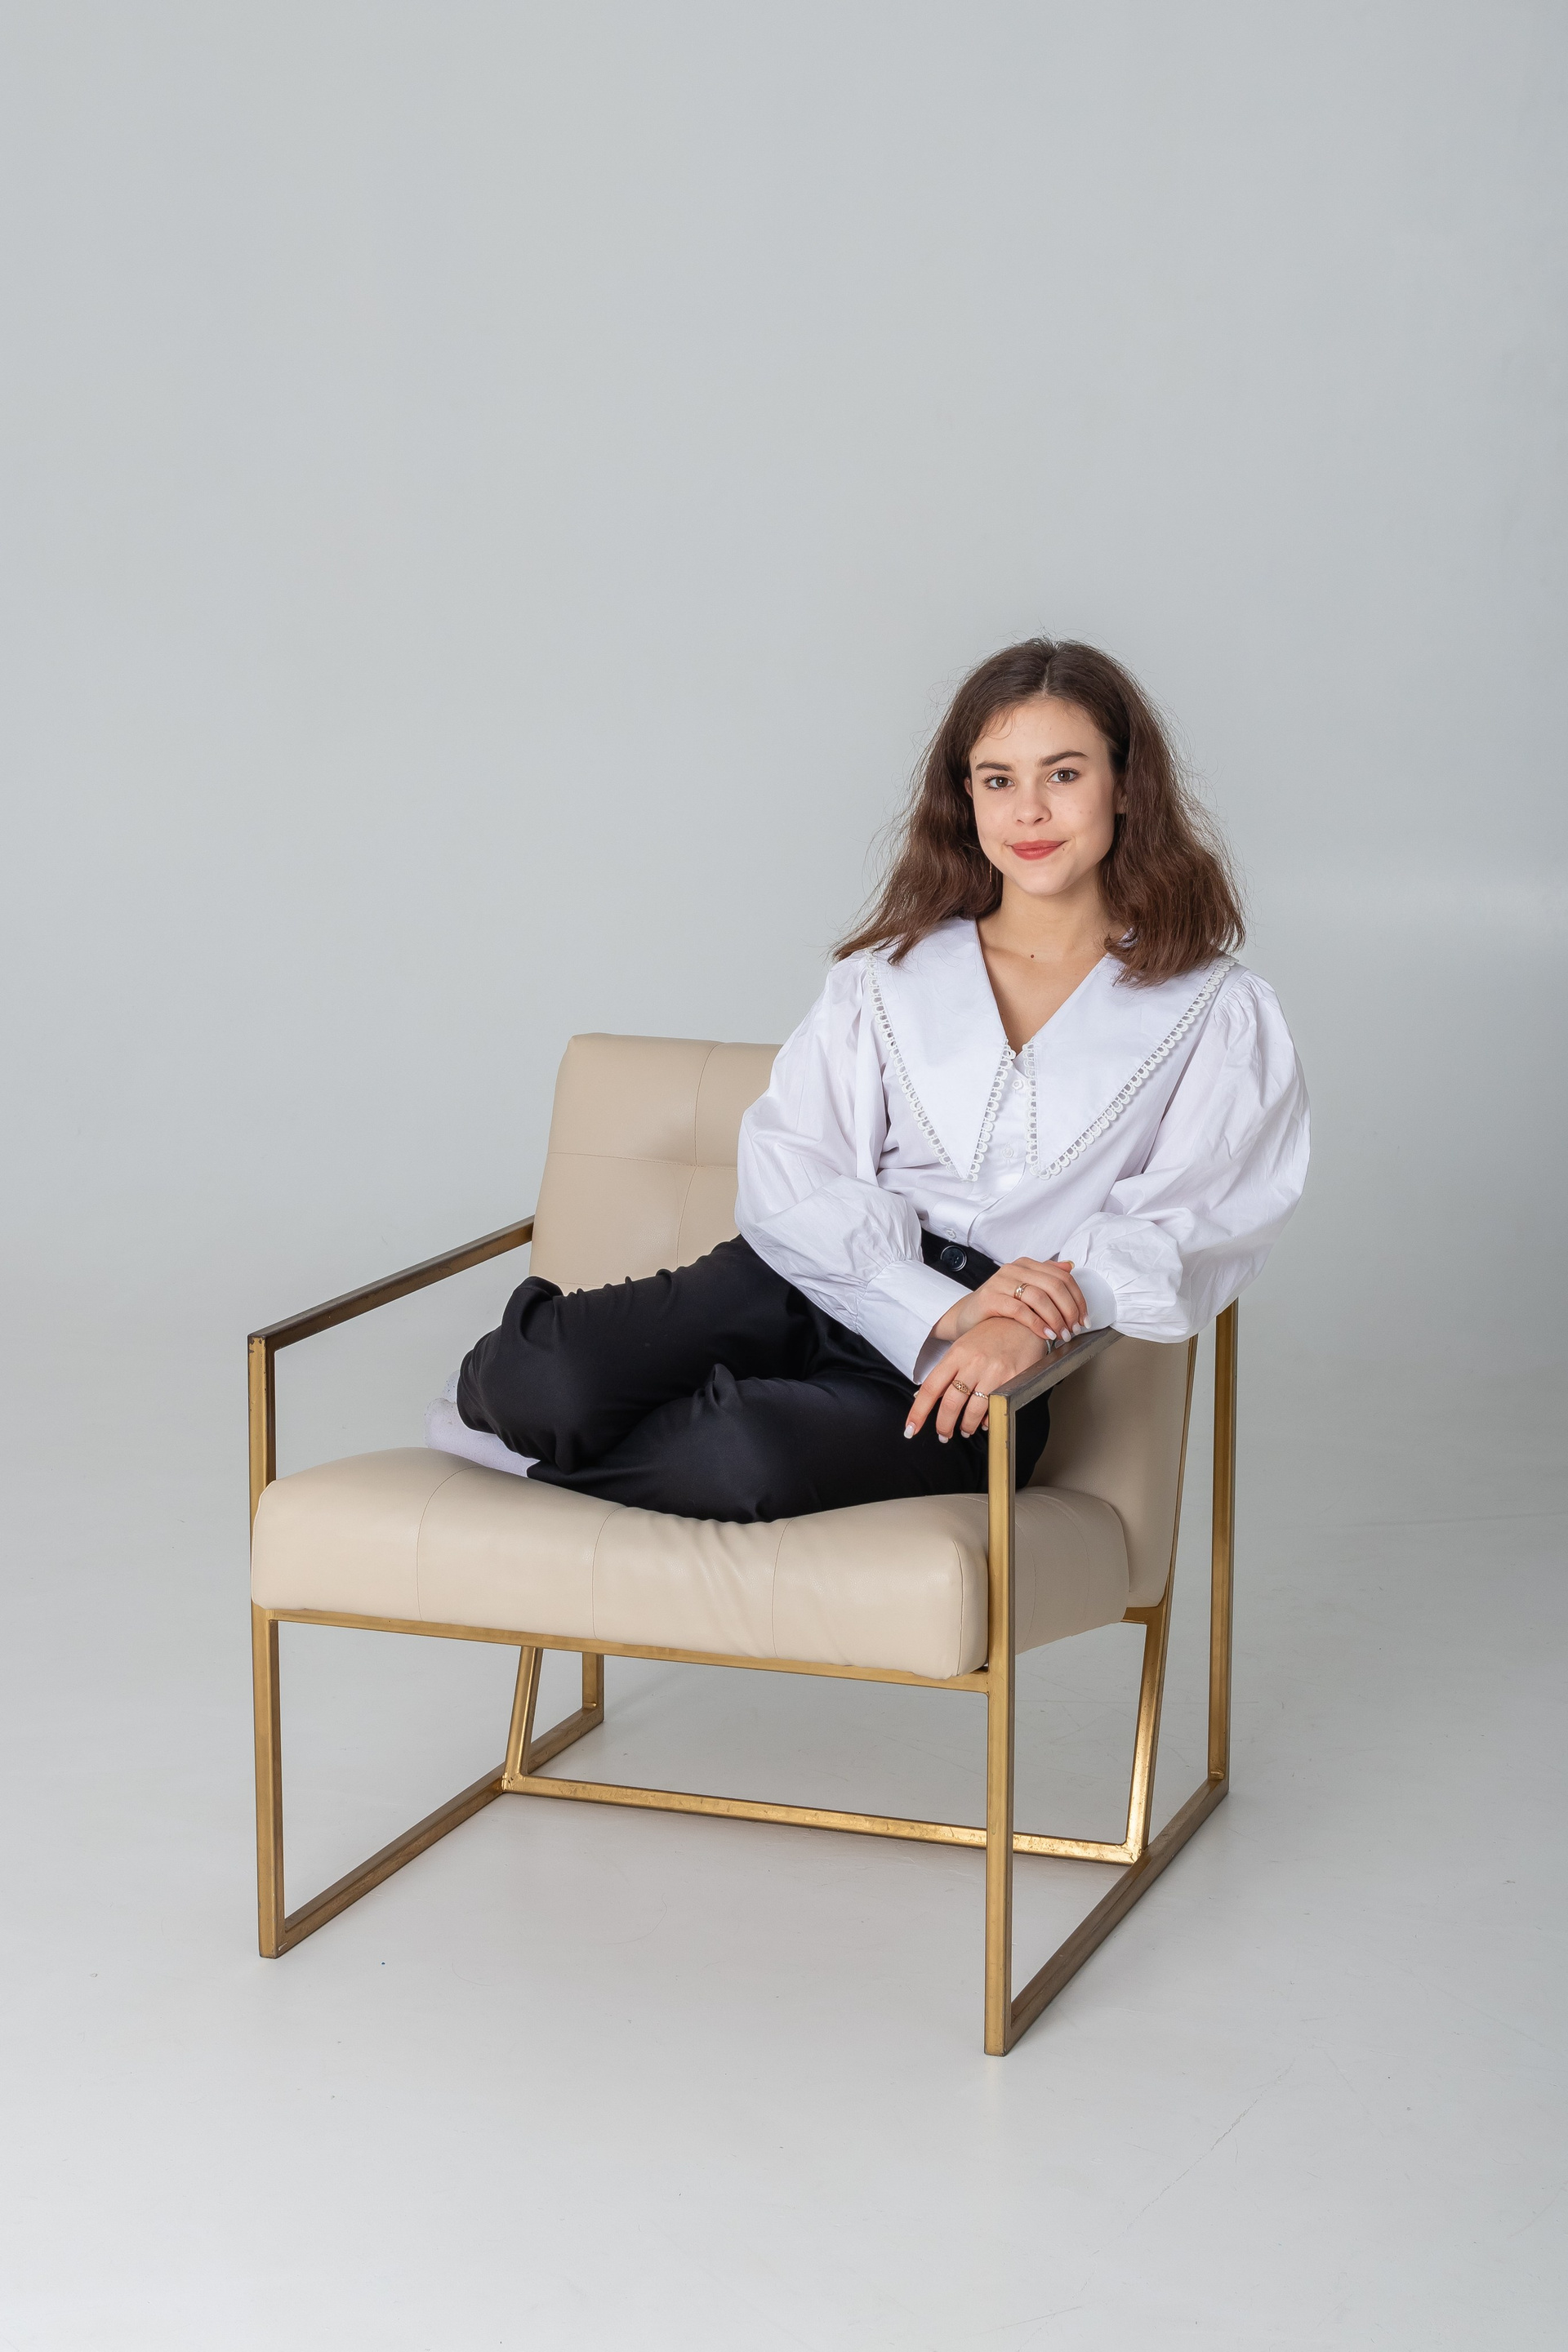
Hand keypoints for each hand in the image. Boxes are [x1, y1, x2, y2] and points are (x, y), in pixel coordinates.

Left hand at [904, 1316, 1050, 1444]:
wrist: (1024, 1322)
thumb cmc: (992, 1335)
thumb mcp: (964, 1347)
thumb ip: (948, 1372)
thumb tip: (926, 1397)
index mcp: (956, 1354)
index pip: (931, 1388)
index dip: (918, 1412)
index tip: (910, 1429)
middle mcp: (973, 1363)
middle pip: (950, 1404)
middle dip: (943, 1426)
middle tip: (943, 1435)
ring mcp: (994, 1372)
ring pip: (973, 1411)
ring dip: (966, 1427)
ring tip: (965, 1430)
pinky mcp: (1013, 1379)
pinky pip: (996, 1408)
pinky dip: (987, 1420)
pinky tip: (985, 1421)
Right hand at [929, 1256, 1088, 1350]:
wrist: (967, 1317)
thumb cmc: (999, 1305)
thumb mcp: (1024, 1288)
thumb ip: (1046, 1276)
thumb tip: (1070, 1266)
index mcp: (1026, 1264)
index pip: (1062, 1277)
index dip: (1078, 1299)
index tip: (1084, 1319)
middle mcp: (1014, 1269)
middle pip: (1054, 1286)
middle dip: (1069, 1310)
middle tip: (1074, 1330)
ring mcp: (1000, 1282)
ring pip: (1039, 1297)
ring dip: (1056, 1319)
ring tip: (1062, 1335)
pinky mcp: (990, 1298)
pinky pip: (1020, 1310)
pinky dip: (1037, 1323)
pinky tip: (1045, 1334)